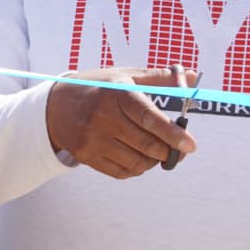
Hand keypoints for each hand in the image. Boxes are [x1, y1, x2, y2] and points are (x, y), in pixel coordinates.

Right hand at [46, 66, 196, 178]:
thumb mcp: (124, 76)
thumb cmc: (97, 88)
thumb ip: (159, 79)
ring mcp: (92, 139)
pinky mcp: (86, 156)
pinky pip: (122, 172)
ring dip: (153, 161)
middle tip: (179, 151)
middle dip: (169, 152)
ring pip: (138, 163)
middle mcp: (102, 117)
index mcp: (115, 94)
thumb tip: (194, 78)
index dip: (173, 133)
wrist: (54, 106)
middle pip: (148, 145)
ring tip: (154, 151)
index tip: (191, 145)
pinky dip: (136, 169)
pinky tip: (136, 156)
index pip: (148, 117)